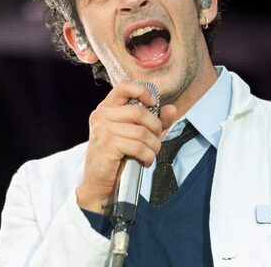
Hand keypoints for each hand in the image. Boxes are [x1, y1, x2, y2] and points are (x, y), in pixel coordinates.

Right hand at [76, 81, 177, 212]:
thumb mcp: (136, 135)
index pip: (124, 86)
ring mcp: (102, 129)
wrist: (98, 184)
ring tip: (150, 154)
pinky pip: (138, 146)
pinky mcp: (107, 144)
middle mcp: (102, 115)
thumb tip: (172, 109)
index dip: (142, 91)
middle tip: (155, 140)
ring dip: (153, 146)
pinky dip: (147, 156)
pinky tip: (145, 161)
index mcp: (107, 108)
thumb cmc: (117, 158)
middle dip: (155, 127)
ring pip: (141, 132)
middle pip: (139, 112)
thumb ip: (154, 121)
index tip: (153, 103)